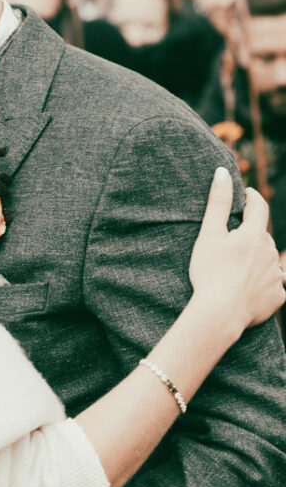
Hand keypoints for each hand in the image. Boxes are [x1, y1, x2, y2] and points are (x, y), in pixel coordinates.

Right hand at [189, 167, 284, 332]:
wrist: (220, 313)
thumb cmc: (210, 272)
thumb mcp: (209, 235)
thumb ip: (217, 204)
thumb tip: (222, 173)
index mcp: (254, 235)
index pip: (258, 207)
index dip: (251, 198)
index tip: (246, 195)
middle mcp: (270, 253)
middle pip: (261, 237)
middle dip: (249, 235)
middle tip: (229, 243)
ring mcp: (276, 276)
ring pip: (268, 261)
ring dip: (256, 261)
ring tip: (234, 271)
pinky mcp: (278, 296)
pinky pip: (272, 285)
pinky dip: (262, 284)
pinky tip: (246, 290)